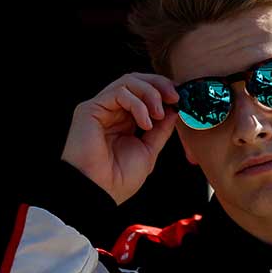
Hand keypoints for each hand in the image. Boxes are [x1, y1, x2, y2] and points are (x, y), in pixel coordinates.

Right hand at [61, 73, 180, 204]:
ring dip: (150, 94)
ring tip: (158, 115)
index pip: (144, 92)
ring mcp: (101, 109)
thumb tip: (174, 111)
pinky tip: (145, 123)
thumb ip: (161, 130)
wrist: (99, 192)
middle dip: (159, 85)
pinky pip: (118, 92)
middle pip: (136, 80)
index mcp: (125, 120)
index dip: (163, 90)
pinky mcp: (90, 109)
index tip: (181, 99)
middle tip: (175, 98)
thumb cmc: (119, 178)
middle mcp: (112, 111)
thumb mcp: (149, 150)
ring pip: (127, 81)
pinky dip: (137, 104)